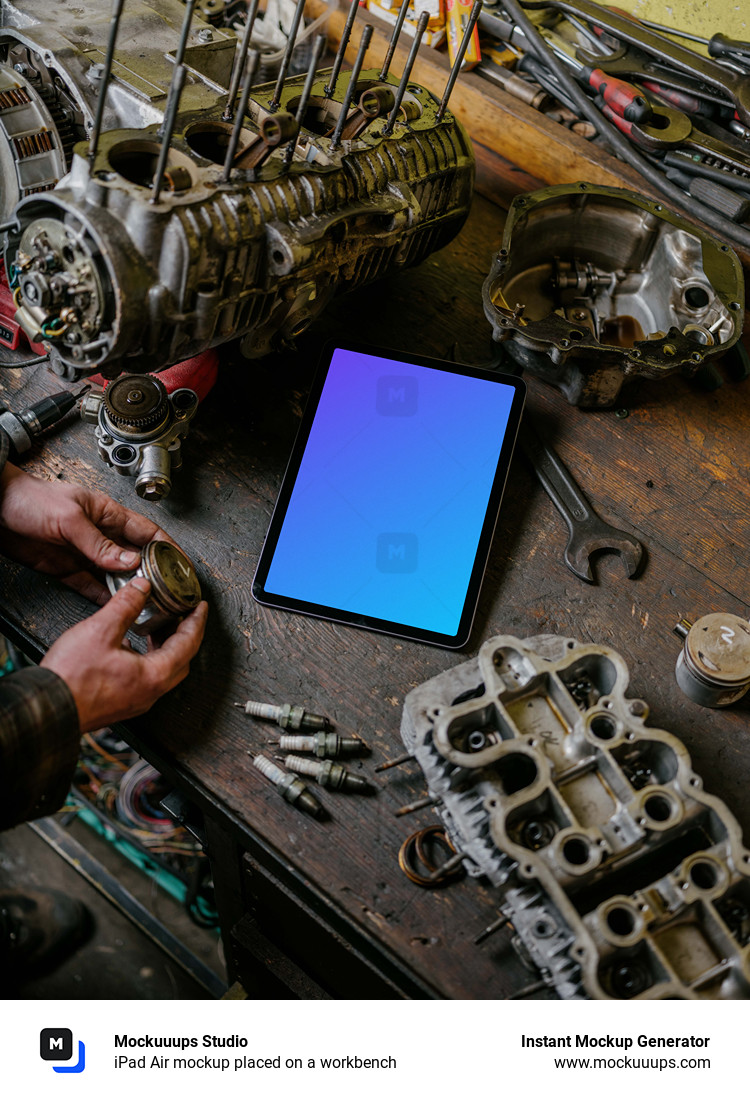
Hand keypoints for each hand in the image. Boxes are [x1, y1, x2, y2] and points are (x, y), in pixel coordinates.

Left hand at [0, 464, 168, 603]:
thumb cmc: (29, 499)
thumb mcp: (69, 518)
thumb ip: (99, 543)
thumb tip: (129, 561)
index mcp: (107, 514)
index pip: (147, 532)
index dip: (167, 547)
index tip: (181, 563)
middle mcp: (100, 535)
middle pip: (135, 556)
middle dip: (153, 572)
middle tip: (167, 590)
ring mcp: (84, 553)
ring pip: (116, 574)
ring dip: (129, 587)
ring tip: (145, 602)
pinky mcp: (67, 569)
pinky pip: (91, 585)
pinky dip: (104, 596)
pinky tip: (116, 605)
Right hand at [41, 576, 207, 730]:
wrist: (47, 709)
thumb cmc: (71, 679)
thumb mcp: (100, 631)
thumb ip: (125, 606)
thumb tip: (141, 587)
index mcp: (155, 675)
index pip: (189, 643)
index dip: (196, 621)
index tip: (200, 606)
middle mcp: (150, 692)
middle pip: (182, 659)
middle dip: (186, 634)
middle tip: (184, 614)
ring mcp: (136, 700)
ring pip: (164, 670)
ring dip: (166, 647)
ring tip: (159, 625)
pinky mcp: (122, 703)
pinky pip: (147, 678)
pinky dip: (149, 658)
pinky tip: (132, 645)